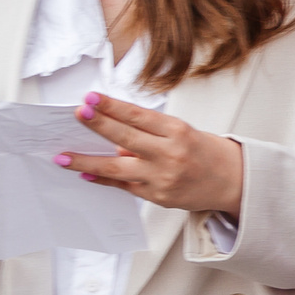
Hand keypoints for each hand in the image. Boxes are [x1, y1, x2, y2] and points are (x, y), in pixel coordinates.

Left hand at [60, 93, 245, 215]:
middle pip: (125, 137)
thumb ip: (148, 134)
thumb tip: (114, 138)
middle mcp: (169, 154)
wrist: (233, 182)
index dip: (112, 106)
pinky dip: (103, 179)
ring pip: (116, 168)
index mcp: (177, 131)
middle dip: (97, 124)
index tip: (91, 98)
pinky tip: (85, 174)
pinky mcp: (156, 196)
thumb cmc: (206, 152)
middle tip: (77, 114)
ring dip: (86, 161)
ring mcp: (161, 177)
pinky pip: (123, 186)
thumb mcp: (182, 133)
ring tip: (62, 157)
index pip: (138, 116)